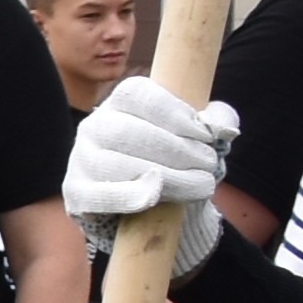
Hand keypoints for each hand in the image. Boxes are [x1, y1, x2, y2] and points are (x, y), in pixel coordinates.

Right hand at [64, 79, 239, 273]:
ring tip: (199, 185)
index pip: (137, 94)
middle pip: (127, 131)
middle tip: (208, 164)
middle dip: (176, 150)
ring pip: (115, 164)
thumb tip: (225, 128)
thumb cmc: (176, 162)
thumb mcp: (200, 136)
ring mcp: (81, 160)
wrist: (154, 208)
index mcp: (119, 103)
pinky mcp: (77, 194)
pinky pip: (97, 195)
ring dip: (166, 176)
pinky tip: (154, 196)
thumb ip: (216, 121)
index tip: (205, 135)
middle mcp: (93, 126)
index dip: (174, 113)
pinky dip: (127, 196)